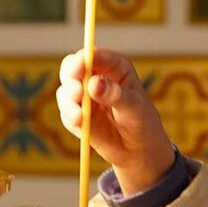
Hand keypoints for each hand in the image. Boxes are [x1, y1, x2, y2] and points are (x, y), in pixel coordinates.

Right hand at [56, 47, 176, 195]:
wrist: (138, 150)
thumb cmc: (142, 122)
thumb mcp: (135, 108)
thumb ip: (115, 95)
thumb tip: (94, 84)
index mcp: (114, 67)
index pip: (94, 55)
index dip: (84, 59)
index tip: (79, 69)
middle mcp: (95, 77)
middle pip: (72, 68)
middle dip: (71, 79)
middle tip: (77, 93)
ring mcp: (84, 95)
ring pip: (65, 90)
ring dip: (69, 103)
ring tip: (80, 118)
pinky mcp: (76, 113)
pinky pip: (66, 112)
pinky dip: (70, 118)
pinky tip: (82, 126)